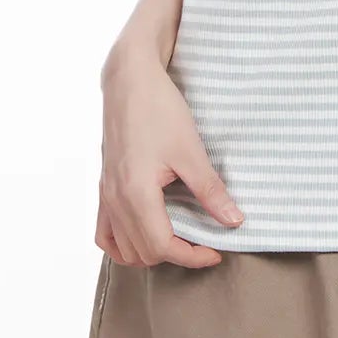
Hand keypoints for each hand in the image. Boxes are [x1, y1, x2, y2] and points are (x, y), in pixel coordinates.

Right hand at [97, 43, 244, 267]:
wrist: (129, 81)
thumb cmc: (159, 110)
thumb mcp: (192, 151)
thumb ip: (211, 191)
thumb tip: (234, 222)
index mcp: (136, 194)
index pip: (161, 247)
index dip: (192, 257)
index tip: (216, 251)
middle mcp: (115, 200)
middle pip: (143, 253)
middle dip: (175, 255)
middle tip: (204, 241)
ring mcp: (105, 195)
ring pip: (122, 249)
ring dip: (150, 252)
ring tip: (179, 238)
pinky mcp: (103, 186)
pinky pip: (104, 232)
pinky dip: (123, 243)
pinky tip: (145, 233)